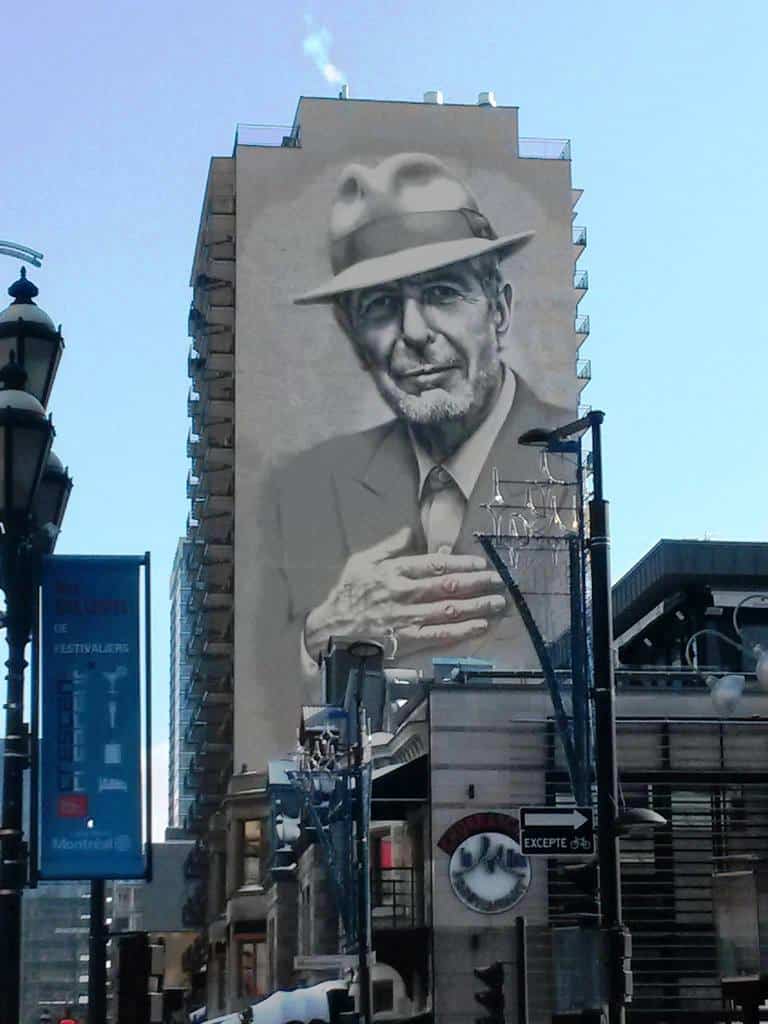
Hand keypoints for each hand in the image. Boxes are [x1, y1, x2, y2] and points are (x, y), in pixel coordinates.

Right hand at [303, 526, 506, 661]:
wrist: (330, 631)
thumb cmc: (346, 594)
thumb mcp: (361, 561)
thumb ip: (389, 546)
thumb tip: (411, 530)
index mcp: (395, 571)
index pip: (435, 564)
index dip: (461, 562)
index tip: (480, 563)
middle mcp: (405, 593)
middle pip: (448, 586)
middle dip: (477, 583)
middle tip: (498, 581)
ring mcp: (408, 618)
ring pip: (449, 610)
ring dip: (477, 605)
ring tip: (497, 602)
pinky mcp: (408, 640)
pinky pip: (440, 635)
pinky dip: (462, 630)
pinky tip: (480, 625)